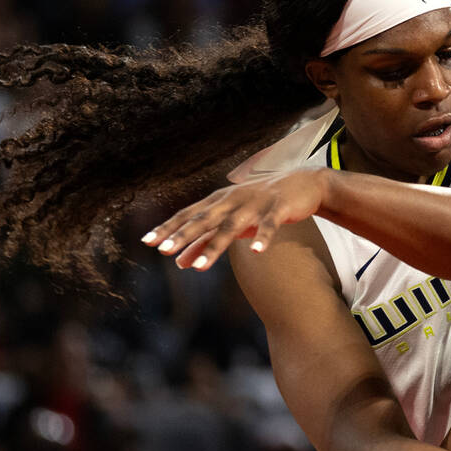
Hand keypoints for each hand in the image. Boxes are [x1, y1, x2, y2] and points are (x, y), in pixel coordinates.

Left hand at [141, 168, 329, 269]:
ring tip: (199, 267)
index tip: (148, 242)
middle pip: (204, 220)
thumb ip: (205, 241)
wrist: (302, 183)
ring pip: (231, 226)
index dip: (169, 228)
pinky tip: (256, 251)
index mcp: (219, 202)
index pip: (188, 215)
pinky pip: (269, 225)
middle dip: (183, 235)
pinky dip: (263, 238)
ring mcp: (255, 204)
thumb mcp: (231, 221)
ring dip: (214, 246)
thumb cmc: (261, 204)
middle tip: (163, 251)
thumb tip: (179, 263)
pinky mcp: (278, 208)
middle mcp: (232, 200)